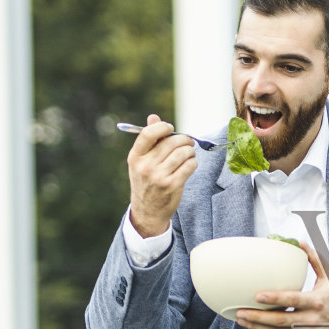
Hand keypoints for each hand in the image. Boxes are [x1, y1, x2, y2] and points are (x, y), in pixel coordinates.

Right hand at [127, 114, 198, 236]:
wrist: (148, 211)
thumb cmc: (146, 182)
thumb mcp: (141, 162)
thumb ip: (149, 140)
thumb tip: (154, 117)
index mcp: (135, 157)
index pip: (148, 134)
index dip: (162, 127)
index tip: (170, 128)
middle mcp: (145, 166)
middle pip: (171, 142)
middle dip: (184, 139)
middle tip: (188, 142)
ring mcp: (159, 176)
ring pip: (183, 153)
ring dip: (190, 151)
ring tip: (189, 154)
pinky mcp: (172, 185)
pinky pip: (190, 165)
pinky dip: (193, 162)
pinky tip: (190, 164)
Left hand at [235, 241, 328, 328]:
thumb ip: (315, 260)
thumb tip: (301, 243)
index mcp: (317, 302)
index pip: (293, 300)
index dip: (275, 299)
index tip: (258, 295)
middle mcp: (311, 319)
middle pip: (280, 320)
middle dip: (258, 317)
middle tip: (241, 311)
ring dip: (257, 326)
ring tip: (241, 318)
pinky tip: (253, 324)